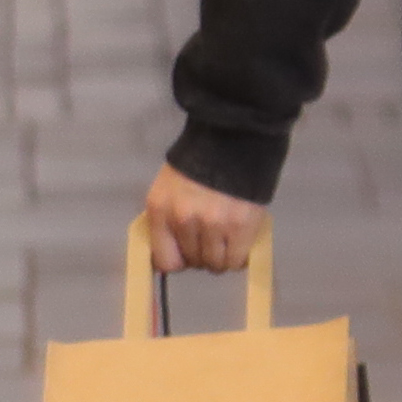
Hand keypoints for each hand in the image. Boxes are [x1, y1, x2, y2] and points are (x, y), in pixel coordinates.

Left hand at [141, 163, 269, 275]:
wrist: (234, 138)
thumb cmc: (200, 163)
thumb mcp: (171, 189)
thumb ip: (169, 218)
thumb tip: (177, 248)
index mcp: (161, 210)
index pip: (165, 260)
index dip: (179, 260)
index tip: (188, 255)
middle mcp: (183, 221)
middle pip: (193, 261)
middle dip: (203, 256)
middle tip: (213, 242)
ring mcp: (213, 224)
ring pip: (216, 263)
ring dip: (222, 258)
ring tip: (229, 243)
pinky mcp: (240, 226)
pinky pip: (237, 259)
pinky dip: (239, 258)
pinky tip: (241, 246)